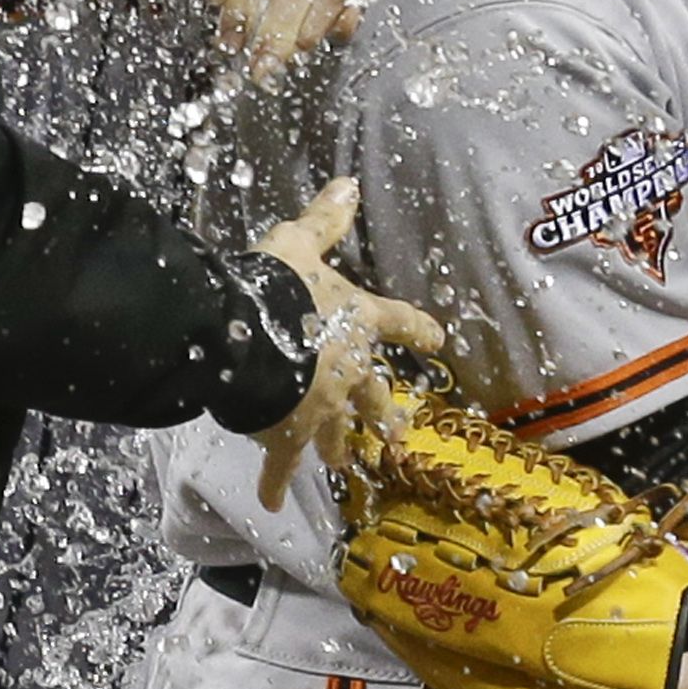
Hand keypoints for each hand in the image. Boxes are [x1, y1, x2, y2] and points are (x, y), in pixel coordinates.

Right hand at [247, 178, 444, 508]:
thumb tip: (350, 182)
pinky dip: (276, 485)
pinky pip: (282, 466)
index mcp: (360, 322)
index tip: (437, 338)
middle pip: (374, 396)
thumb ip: (326, 218)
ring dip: (340, 449)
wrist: (249, 335)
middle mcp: (350, 370)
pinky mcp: (287, 434)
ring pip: (337, 435)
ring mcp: (322, 408)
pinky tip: (274, 506)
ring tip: (345, 463)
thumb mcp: (301, 241)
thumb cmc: (280, 285)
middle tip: (397, 434)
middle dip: (384, 414)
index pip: (400, 322)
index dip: (419, 329)